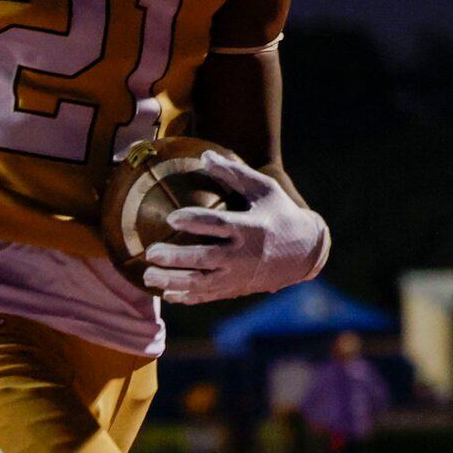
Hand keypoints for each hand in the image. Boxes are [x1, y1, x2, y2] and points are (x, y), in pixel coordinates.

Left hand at [140, 149, 329, 304]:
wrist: (304, 251)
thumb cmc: (279, 213)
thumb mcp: (264, 189)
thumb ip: (234, 173)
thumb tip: (204, 155)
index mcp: (249, 228)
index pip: (217, 224)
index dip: (194, 221)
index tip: (171, 218)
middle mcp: (242, 255)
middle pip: (204, 258)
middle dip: (176, 257)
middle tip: (151, 252)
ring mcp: (238, 275)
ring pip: (201, 283)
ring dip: (173, 281)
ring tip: (148, 276)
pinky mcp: (236, 289)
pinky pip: (208, 296)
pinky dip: (187, 296)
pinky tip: (168, 293)